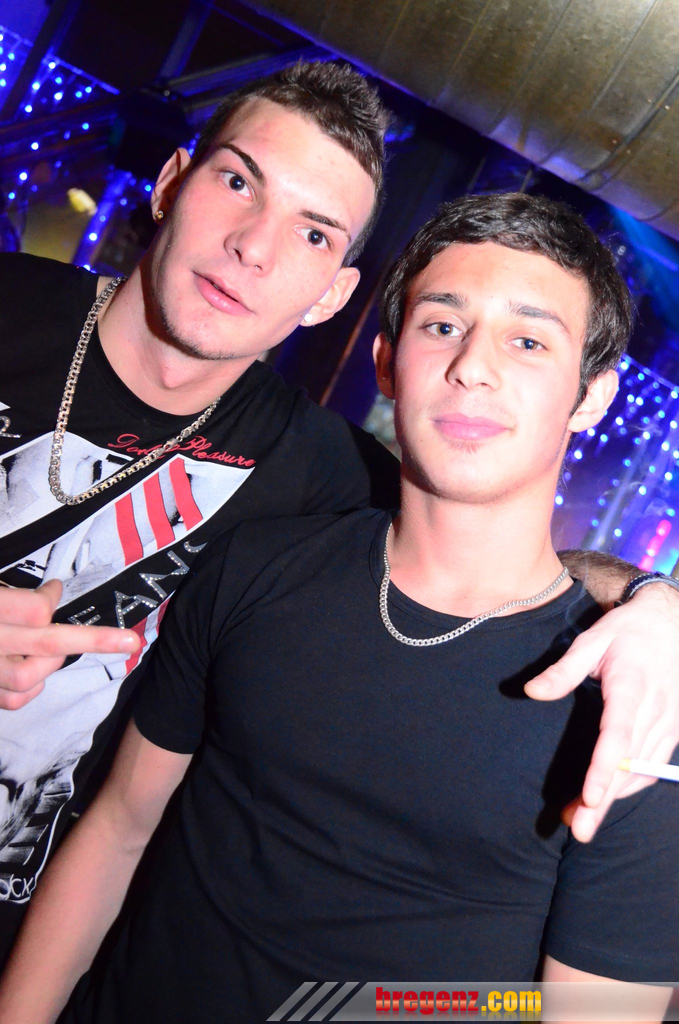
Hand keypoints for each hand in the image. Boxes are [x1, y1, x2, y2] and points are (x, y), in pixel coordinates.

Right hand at [0, 580, 140, 709]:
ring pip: (29, 677)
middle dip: (94, 641)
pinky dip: (32, 688)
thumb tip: (54, 590)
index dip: (51, 598)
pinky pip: (14, 698)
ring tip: (52, 649)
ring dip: (51, 663)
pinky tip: (34, 670)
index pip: (35, 610)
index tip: (55, 588)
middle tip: (130, 640)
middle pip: (48, 644)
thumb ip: (13, 592)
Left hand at [524, 583, 678, 841]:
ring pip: (642, 770)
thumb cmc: (627, 631)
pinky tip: (607, 796)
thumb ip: (563, 670)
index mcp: (632, 687)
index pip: (618, 736)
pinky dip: (630, 784)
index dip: (604, 768)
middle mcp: (655, 710)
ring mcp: (669, 722)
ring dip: (614, 797)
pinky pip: (652, 765)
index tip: (589, 797)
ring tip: (580, 819)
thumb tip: (531, 692)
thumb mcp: (592, 640)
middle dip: (604, 800)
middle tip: (577, 829)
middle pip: (629, 764)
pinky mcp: (673, 729)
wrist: (672, 620)